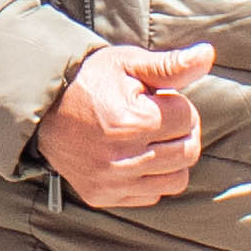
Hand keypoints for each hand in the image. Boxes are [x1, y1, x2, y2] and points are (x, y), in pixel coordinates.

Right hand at [36, 40, 214, 208]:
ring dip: (172, 158)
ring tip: (152, 138)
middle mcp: (122, 159)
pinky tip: (136, 157)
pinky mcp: (102, 196)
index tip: (158, 98)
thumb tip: (208, 54)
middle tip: (161, 117)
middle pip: (188, 152)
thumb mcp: (128, 64)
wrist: (43, 106)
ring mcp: (111, 182)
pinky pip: (150, 196)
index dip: (178, 104)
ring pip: (176, 180)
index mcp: (132, 122)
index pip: (188, 119)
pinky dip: (151, 178)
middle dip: (182, 131)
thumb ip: (171, 65)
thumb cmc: (90, 80)